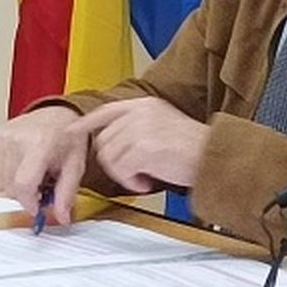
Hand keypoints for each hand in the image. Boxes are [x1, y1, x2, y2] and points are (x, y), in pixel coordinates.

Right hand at [0, 105, 87, 225]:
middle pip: (11, 187)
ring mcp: (1, 137)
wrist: (55, 114)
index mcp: (40, 143)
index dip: (29, 202)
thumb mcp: (75, 165)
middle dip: (26, 194)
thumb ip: (67, 194)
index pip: (24, 184)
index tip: (38, 207)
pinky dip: (4, 175)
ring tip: (32, 171)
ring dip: (15, 185)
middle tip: (42, 184)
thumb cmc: (66, 138)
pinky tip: (19, 165)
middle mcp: (17, 138)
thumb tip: (62, 218)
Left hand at [72, 97, 210, 197]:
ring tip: (145, 176)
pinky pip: (121, 170)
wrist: (215, 157)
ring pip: (109, 158)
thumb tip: (112, 140)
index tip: (72, 131)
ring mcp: (141, 129)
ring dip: (124, 174)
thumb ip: (138, 126)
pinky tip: (148, 181)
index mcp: (145, 104)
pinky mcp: (143, 148)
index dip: (86, 123)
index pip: (106, 111)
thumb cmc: (194, 149)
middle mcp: (140, 113)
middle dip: (113, 163)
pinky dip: (132, 182)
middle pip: (103, 141)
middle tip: (135, 172)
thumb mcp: (164, 125)